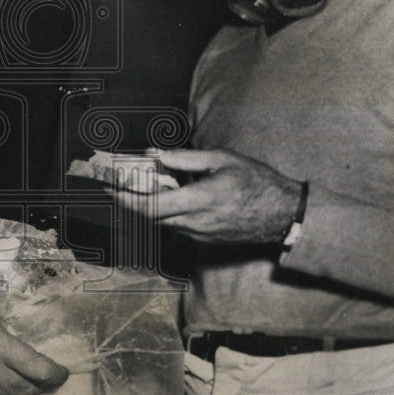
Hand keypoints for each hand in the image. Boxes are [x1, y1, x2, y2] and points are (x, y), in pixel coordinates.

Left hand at [110, 149, 301, 243]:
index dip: (126, 198)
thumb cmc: (256, 182)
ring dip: (149, 206)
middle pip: (151, 217)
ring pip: (162, 222)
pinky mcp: (205, 240)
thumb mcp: (222, 160)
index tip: (110, 188)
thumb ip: (186, 158)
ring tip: (143, 186)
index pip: (152, 205)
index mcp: (199, 200)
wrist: (283, 215)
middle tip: (117, 185)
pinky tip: (169, 196)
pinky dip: (166, 212)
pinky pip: (177, 226)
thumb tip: (155, 154)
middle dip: (130, 201)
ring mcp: (200, 235)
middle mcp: (196, 222)